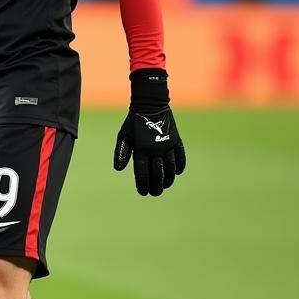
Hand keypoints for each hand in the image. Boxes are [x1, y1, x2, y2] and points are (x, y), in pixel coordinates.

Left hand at [113, 69, 186, 196]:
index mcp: (140, 149)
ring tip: (165, 186)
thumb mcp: (123, 136)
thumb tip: (118, 169)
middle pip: (157, 174)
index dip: (143, 185)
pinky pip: (180, 157)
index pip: (142, 173)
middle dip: (156, 186)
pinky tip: (176, 173)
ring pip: (170, 168)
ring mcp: (167, 145)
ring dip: (168, 179)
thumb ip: (121, 152)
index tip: (143, 193)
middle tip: (155, 193)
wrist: (150, 105)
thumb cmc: (133, 122)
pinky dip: (179, 166)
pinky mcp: (176, 140)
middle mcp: (155, 149)